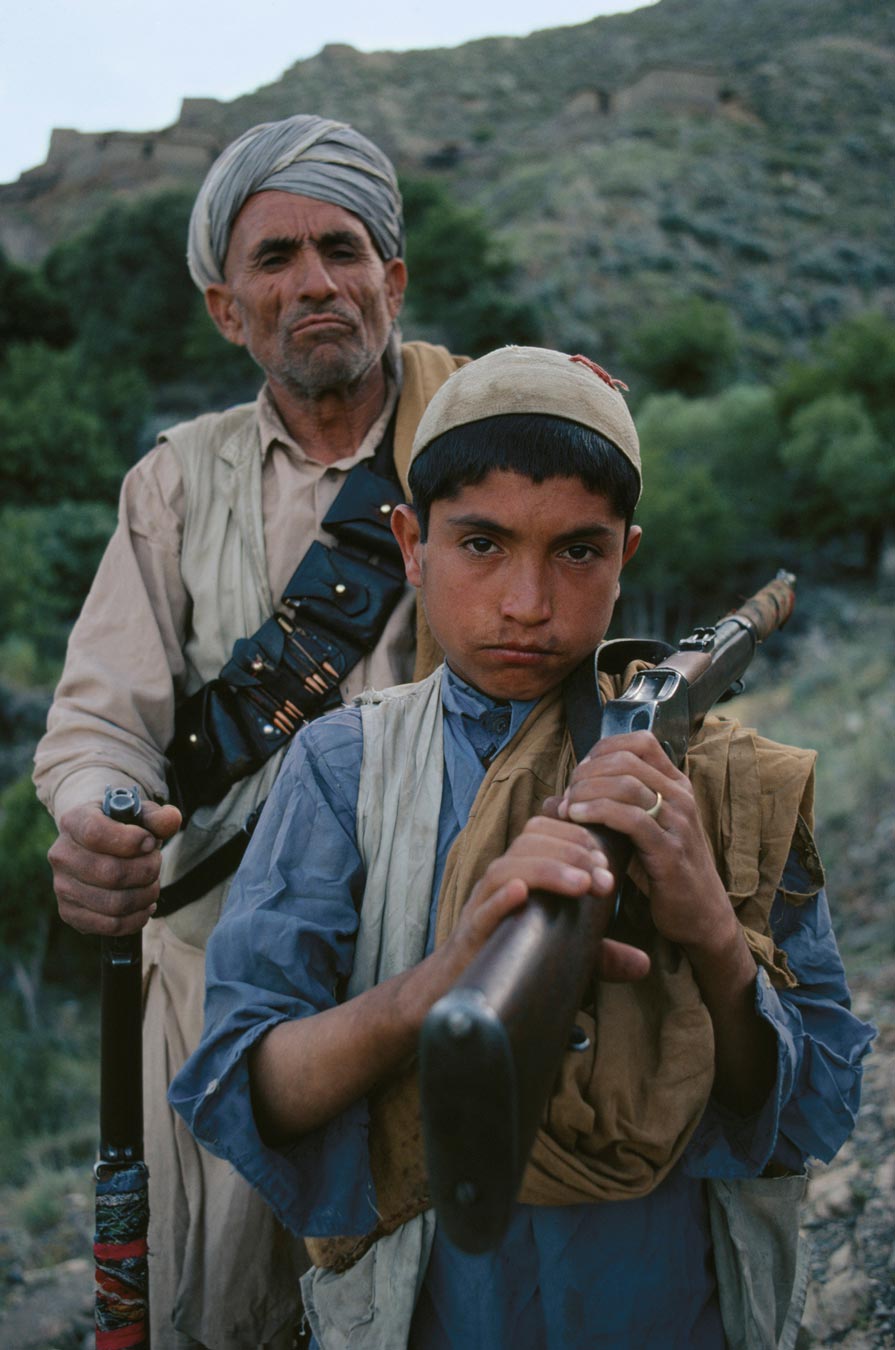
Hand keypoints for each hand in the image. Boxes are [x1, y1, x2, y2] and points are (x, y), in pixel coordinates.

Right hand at [49, 799, 181, 935]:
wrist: (94, 845)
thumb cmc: (121, 827)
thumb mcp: (139, 814)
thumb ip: (157, 817)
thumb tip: (172, 820)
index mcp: (73, 822)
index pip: (96, 834)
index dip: (131, 841)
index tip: (150, 842)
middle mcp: (61, 855)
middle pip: (111, 873)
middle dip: (146, 870)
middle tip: (156, 864)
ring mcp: (62, 887)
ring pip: (113, 903)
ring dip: (145, 896)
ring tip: (152, 884)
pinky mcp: (70, 913)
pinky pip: (110, 925)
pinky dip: (137, 918)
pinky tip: (145, 905)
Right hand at [438, 815, 650, 986]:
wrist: (464, 994)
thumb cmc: (514, 961)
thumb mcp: (566, 954)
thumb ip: (602, 955)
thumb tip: (644, 964)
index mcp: (522, 873)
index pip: (546, 832)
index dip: (578, 839)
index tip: (608, 864)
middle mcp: (502, 881)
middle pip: (529, 841)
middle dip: (571, 852)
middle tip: (603, 878)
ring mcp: (483, 905)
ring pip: (507, 868)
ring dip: (546, 869)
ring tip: (580, 884)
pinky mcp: (471, 933)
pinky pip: (483, 908)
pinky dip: (502, 898)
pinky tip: (522, 894)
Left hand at [555, 731, 737, 958]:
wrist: (700, 913)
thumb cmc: (662, 869)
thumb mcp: (641, 830)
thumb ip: (611, 807)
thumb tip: (556, 799)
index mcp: (676, 785)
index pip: (640, 742)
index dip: (602, 750)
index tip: (580, 773)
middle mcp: (680, 796)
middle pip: (626, 760)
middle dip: (587, 773)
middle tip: (567, 795)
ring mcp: (678, 822)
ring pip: (625, 784)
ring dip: (587, 791)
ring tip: (567, 808)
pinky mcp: (670, 851)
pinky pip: (631, 819)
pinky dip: (597, 812)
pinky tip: (577, 819)